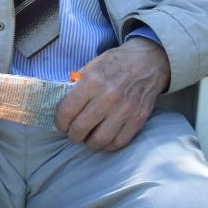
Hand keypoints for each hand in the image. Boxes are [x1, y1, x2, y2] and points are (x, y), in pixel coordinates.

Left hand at [54, 37, 169, 150]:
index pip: (67, 110)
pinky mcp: (138, 119)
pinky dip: (108, 146)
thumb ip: (76, 84)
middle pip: (81, 127)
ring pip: (100, 139)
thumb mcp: (91, 66)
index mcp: (92, 82)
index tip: (60, 124)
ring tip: (86, 139)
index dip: (60, 122)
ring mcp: (125, 110)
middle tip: (71, 134)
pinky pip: (119, 142)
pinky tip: (103, 141)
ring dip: (89, 143)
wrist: (148, 62)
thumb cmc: (116, 62)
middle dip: (72, 134)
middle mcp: (108, 97)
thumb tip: (62, 100)